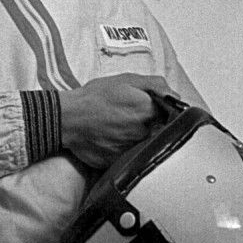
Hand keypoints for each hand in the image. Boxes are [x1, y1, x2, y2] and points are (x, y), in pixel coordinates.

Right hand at [59, 73, 174, 169]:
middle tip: (133, 118)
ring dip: (140, 138)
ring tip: (122, 128)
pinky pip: (130, 156)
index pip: (173, 116)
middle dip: (153, 126)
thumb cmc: (95, 97)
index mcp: (148, 111)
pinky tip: (114, 140)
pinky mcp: (120, 162)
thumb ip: (155, 84)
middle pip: (160, 132)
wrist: (66, 118)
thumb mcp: (125, 80)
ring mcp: (132, 150)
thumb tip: (175, 95)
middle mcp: (143, 133)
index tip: (159, 111)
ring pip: (146, 145)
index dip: (167, 113)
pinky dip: (126, 149)